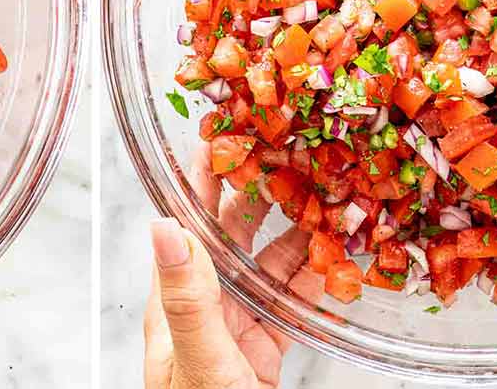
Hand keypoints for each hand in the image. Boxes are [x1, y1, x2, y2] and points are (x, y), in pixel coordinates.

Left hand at [143, 149, 323, 388]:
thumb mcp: (197, 358)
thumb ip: (188, 298)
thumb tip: (163, 228)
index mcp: (175, 304)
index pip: (187, 226)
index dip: (202, 181)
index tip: (222, 139)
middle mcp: (204, 309)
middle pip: (232, 238)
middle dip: (261, 196)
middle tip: (290, 156)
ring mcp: (235, 329)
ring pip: (268, 269)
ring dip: (298, 237)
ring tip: (324, 200)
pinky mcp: (263, 351)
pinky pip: (289, 305)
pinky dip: (313, 282)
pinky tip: (333, 261)